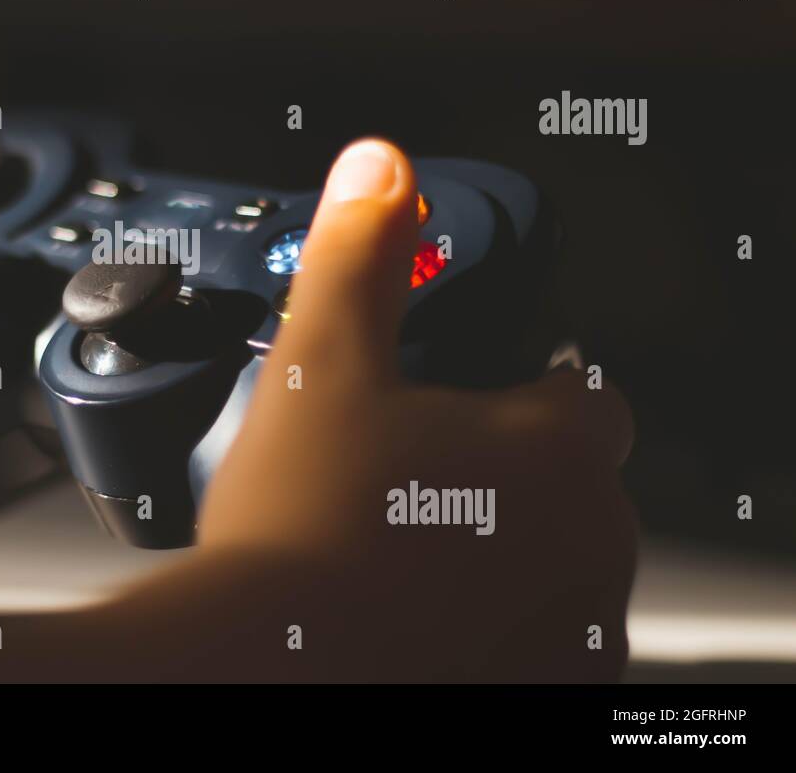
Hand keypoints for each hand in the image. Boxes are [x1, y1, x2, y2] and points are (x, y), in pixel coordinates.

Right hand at [198, 138, 637, 680]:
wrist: (265, 670)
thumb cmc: (298, 532)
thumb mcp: (321, 365)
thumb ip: (361, 255)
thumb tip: (380, 168)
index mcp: (555, 447)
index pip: (578, 389)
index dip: (516, 386)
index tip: (459, 405)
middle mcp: (591, 541)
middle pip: (562, 480)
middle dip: (499, 471)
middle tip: (400, 480)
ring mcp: (573, 629)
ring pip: (550, 561)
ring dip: (497, 547)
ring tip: (394, 547)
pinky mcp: (542, 689)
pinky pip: (532, 637)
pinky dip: (490, 622)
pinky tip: (409, 612)